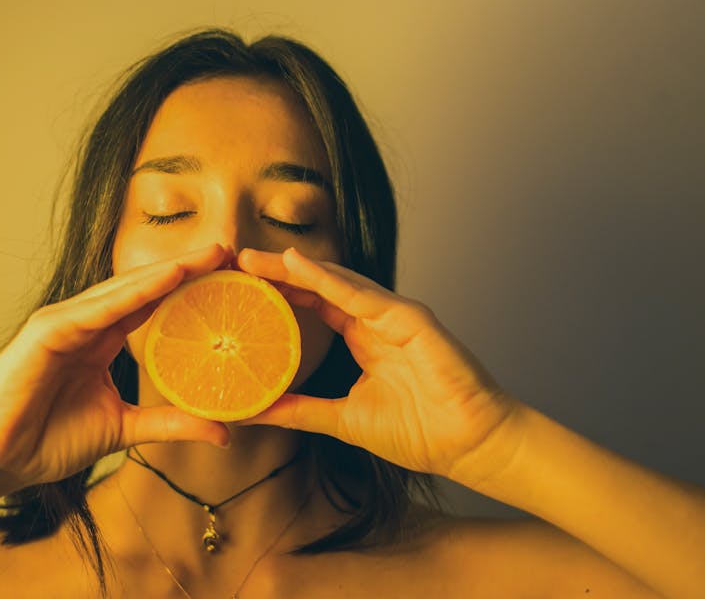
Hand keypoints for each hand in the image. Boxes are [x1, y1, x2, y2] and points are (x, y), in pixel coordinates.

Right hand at [0, 244, 231, 495]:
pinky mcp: (47, 331)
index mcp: (102, 339)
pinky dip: (131, 292)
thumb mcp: (124, 428)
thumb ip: (171, 423)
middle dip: (187, 268)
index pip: (154, 304)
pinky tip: (164, 278)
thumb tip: (224, 433)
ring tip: (208, 255)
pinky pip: (97, 308)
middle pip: (144, 288)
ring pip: (124, 290)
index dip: (191, 288)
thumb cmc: (47, 440)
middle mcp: (86, 323)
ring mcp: (65, 323)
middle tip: (230, 249)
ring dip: (167, 271)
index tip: (232, 275)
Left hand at [236, 247, 516, 477]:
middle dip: (278, 272)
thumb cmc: (420, 432)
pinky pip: (363, 296)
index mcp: (364, 337)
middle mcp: (376, 319)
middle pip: (319, 285)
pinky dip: (329, 279)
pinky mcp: (412, 319)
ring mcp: (394, 315)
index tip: (239, 286)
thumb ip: (299, 410)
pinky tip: (298, 266)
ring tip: (256, 259)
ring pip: (337, 281)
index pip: (314, 304)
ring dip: (295, 269)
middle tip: (236, 260)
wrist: (468, 446)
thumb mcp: (342, 420)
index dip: (278, 293)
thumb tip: (253, 411)